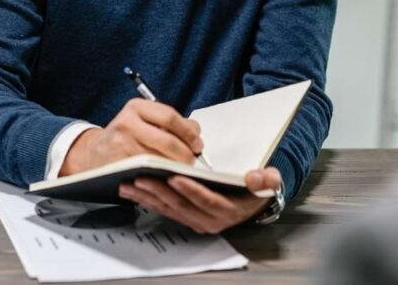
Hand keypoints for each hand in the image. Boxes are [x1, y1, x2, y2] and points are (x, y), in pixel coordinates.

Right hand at [60, 98, 201, 175]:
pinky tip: (166, 178)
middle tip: (192, 161)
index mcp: (136, 107)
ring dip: (175, 168)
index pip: (170, 117)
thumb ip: (170, 122)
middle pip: (168, 141)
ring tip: (181, 170)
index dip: (188, 133)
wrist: (94, 153)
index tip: (198, 144)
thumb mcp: (144, 120)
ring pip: (160, 160)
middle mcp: (127, 122)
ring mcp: (121, 144)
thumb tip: (195, 131)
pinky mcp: (119, 164)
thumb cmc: (126, 136)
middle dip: (186, 155)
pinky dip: (160, 177)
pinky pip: (148, 173)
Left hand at [118, 167, 281, 233]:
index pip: (207, 201)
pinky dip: (146, 199)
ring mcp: (195, 220)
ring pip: (168, 208)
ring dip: (148, 196)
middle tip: (142, 177)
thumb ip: (266, 180)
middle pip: (182, 206)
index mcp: (228, 210)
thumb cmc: (255, 189)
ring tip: (129, 182)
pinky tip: (132, 190)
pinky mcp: (184, 217)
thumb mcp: (268, 182)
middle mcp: (210, 220)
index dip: (191, 190)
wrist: (251, 202)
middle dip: (160, 191)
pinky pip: (163, 209)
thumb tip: (254, 177)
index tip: (175, 177)